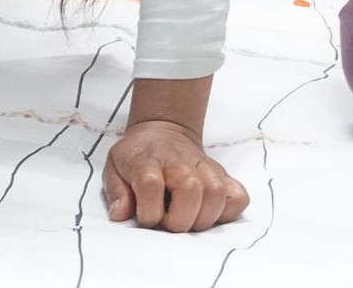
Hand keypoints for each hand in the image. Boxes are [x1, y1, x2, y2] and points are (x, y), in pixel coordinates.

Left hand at [103, 119, 249, 231]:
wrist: (163, 131)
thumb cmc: (137, 155)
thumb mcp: (114, 167)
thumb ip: (116, 192)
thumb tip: (121, 214)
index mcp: (147, 160)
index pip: (151, 185)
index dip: (148, 211)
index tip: (146, 217)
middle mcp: (179, 162)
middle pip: (190, 190)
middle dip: (179, 218)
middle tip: (170, 222)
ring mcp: (204, 167)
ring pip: (216, 193)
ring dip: (204, 217)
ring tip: (190, 219)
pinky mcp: (222, 174)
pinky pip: (238, 197)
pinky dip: (228, 211)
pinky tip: (210, 212)